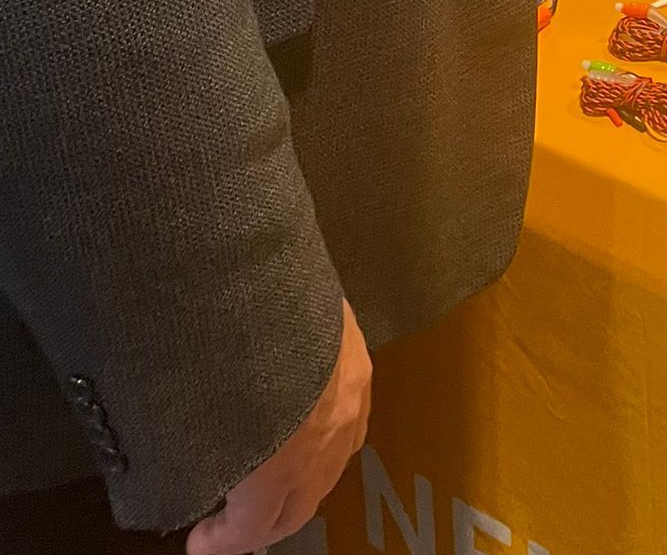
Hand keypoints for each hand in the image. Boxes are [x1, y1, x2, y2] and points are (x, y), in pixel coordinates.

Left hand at [185, 301, 370, 554]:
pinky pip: (349, 417)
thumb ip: (189, 461)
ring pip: (332, 463)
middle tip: (232, 520)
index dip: (223, 543)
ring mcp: (347, 396)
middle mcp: (322, 440)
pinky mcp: (356, 354)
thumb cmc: (216, 349)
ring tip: (270, 478)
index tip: (199, 541)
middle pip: (299, 505)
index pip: (252, 529)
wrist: (247, 275)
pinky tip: (309, 426)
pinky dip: (327, 437)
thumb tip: (173, 478)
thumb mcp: (184, 421)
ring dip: (301, 481)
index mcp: (279, 467)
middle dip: (265, 522)